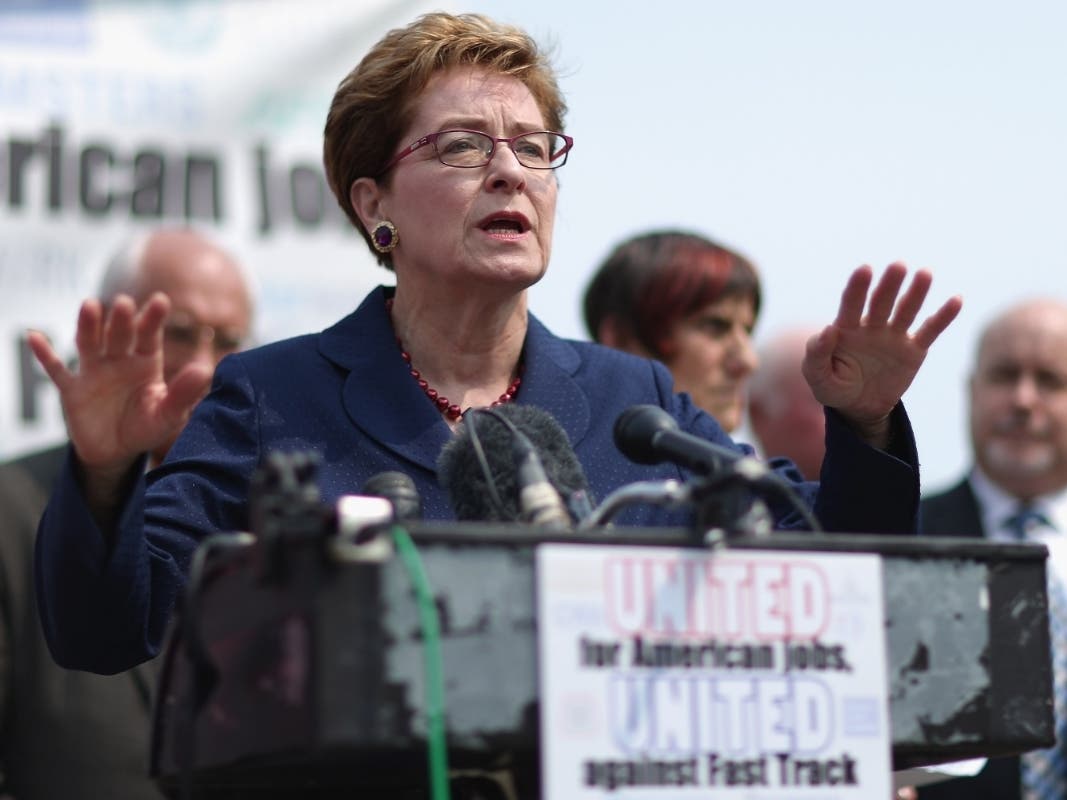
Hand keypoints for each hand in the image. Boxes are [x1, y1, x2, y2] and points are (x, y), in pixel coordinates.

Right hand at [27, 293, 213, 480]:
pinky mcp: (72, 388)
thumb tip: (205, 370)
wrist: (116, 451)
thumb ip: (184, 394)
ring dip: (88, 325)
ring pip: (89, 343)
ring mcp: (94, 371)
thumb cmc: (147, 427)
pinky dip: (44, 354)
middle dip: (121, 320)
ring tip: (89, 305)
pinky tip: (34, 337)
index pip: (150, 336)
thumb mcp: (169, 414)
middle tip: (124, 303)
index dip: (153, 319)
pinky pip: (56, 369)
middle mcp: (119, 360)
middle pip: (119, 335)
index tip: (161, 301)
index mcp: (147, 362)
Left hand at [802, 263, 961, 446]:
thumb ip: (817, 354)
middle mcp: (871, 326)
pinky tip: (956, 299)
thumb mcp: (817, 377)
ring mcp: (894, 336)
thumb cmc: (833, 386)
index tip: (864, 269)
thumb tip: (828, 329)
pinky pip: (930, 331)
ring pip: (906, 310)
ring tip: (925, 274)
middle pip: (881, 302)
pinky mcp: (914, 350)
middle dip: (889, 285)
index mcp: (845, 329)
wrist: (858, 407)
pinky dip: (943, 317)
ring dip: (916, 293)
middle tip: (898, 266)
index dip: (857, 287)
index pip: (850, 304)